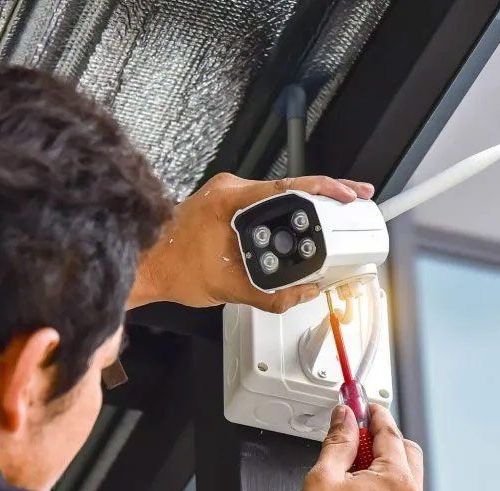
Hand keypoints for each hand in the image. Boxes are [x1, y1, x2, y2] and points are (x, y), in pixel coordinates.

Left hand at [128, 173, 374, 311]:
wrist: (146, 266)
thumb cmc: (175, 269)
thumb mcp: (231, 288)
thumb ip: (275, 295)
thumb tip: (306, 292)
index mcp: (231, 199)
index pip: (291, 186)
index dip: (327, 189)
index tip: (349, 194)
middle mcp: (229, 188)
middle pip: (289, 187)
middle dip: (324, 196)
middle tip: (353, 201)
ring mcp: (226, 193)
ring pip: (277, 196)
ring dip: (304, 207)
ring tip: (334, 214)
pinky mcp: (223, 202)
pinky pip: (262, 203)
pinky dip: (283, 214)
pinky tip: (298, 224)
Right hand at [291, 404, 424, 490]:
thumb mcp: (325, 475)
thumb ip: (339, 441)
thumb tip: (345, 418)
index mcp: (396, 481)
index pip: (390, 433)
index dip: (373, 414)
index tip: (362, 404)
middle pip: (406, 450)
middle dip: (383, 436)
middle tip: (356, 431)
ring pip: (406, 473)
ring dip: (384, 460)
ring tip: (352, 463)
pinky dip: (385, 482)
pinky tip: (358, 485)